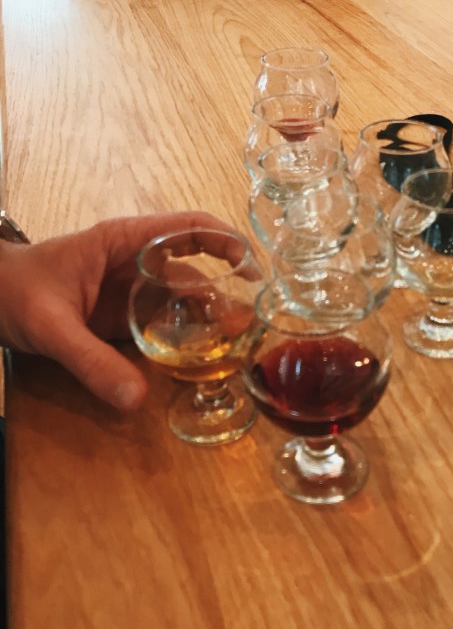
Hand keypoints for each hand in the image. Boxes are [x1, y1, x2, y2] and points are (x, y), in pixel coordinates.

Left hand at [0, 212, 243, 409]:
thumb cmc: (12, 291)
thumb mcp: (51, 326)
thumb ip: (91, 361)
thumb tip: (136, 399)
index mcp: (124, 242)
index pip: (189, 229)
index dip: (227, 242)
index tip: (254, 268)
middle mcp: (135, 262)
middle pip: (193, 270)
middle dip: (224, 293)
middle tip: (248, 326)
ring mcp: (129, 290)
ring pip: (180, 299)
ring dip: (207, 319)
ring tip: (233, 345)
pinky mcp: (121, 316)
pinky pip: (161, 323)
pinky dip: (183, 337)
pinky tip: (200, 357)